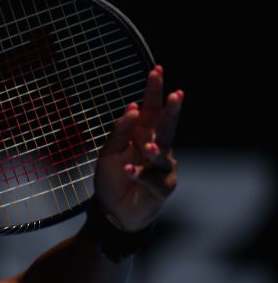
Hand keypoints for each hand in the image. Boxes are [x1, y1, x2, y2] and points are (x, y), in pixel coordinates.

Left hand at [94, 65, 182, 231]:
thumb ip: (119, 133)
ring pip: (162, 154)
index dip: (154, 91)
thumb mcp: (107, 154)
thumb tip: (133, 108)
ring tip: (146, 147)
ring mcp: (162, 167)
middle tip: (175, 95)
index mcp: (141, 135)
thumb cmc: (111, 180)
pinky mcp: (163, 187)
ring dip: (154, 150)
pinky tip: (128, 171)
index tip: (156, 70)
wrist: (112, 212)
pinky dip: (140, 175)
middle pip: (165, 126)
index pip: (150, 109)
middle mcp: (156, 147)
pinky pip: (153, 179)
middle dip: (171, 111)